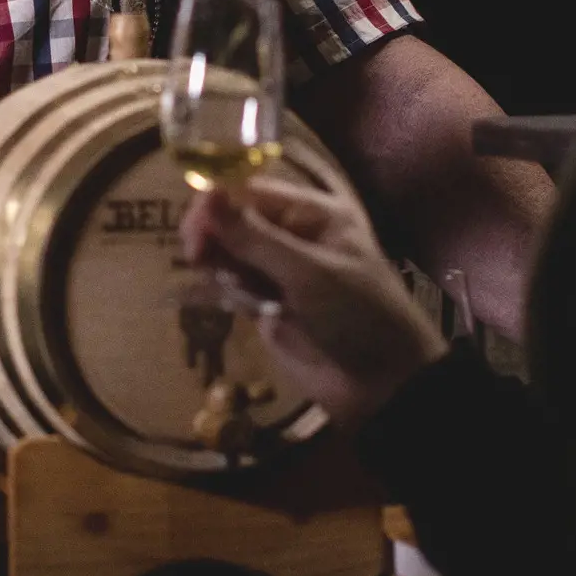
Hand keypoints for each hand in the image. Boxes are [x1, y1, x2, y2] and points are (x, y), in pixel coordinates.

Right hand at [181, 176, 445, 426]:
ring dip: (216, 261)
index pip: (253, 192)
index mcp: (314, 214)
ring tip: (216, 279)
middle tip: (197, 257)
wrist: (381, 384)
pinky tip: (218, 294)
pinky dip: (221, 287)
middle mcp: (294, 234)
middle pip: (235, 219)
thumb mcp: (307, 272)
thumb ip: (254, 236)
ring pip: (230, 252)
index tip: (194, 229)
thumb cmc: (356, 314)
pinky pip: (233, 285)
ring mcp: (279, 270)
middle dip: (212, 232)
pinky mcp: (267, 304)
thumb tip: (206, 193)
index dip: (218, 203)